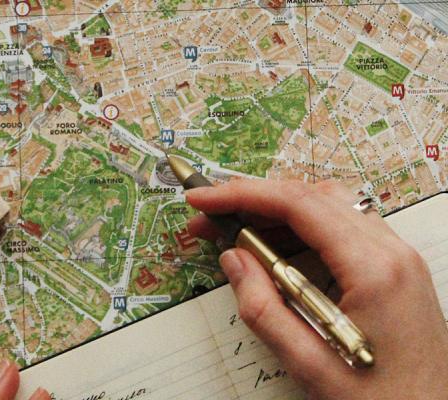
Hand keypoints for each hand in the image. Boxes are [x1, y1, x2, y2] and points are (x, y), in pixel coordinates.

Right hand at [185, 180, 447, 399]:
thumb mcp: (309, 363)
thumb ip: (263, 308)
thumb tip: (233, 259)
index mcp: (373, 269)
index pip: (299, 205)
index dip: (242, 195)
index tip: (202, 200)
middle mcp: (392, 252)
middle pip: (312, 197)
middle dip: (253, 201)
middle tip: (208, 219)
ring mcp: (397, 258)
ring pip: (328, 207)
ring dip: (276, 212)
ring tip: (233, 232)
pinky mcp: (394, 269)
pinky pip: (342, 229)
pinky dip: (301, 229)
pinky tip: (274, 250)